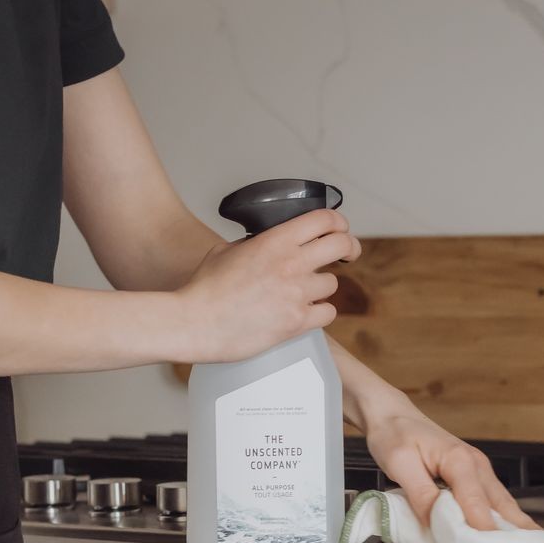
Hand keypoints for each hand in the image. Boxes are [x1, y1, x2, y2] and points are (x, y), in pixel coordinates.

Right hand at [174, 210, 360, 364]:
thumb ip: (254, 245)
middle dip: (349, 248)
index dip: (338, 221)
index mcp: (274, 241)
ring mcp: (296, 294)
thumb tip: (265, 244)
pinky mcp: (296, 322)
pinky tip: (306, 313)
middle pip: (342, 245)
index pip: (324, 219)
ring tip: (304, 292)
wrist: (194, 323)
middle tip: (348, 254)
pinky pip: (327, 313)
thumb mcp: (226, 251)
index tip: (340, 228)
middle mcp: (291, 264)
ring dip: (321, 287)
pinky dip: (319, 313)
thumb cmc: (204, 289)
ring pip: (332, 284)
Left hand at [364, 408, 539, 532]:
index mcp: (460, 461)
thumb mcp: (400, 464)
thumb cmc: (395, 434)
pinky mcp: (474, 475)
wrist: (393, 415)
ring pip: (503, 503)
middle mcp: (476, 464)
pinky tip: (513, 533)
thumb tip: (436, 524)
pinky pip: (493, 500)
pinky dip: (505, 518)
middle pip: (501, 505)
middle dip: (514, 533)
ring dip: (515, 527)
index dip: (482, 532)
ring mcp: (478, 469)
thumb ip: (421, 495)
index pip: (476, 504)